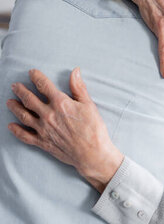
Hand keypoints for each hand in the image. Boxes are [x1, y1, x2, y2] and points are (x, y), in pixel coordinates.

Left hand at [6, 68, 123, 192]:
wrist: (92, 153)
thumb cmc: (93, 128)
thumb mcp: (88, 104)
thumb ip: (78, 87)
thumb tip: (75, 71)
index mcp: (60, 103)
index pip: (44, 85)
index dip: (36, 77)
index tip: (31, 72)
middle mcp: (48, 115)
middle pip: (29, 99)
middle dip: (21, 91)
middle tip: (15, 86)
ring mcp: (43, 129)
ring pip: (24, 116)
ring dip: (15, 107)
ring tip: (9, 101)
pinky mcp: (43, 142)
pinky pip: (25, 136)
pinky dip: (16, 131)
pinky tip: (11, 126)